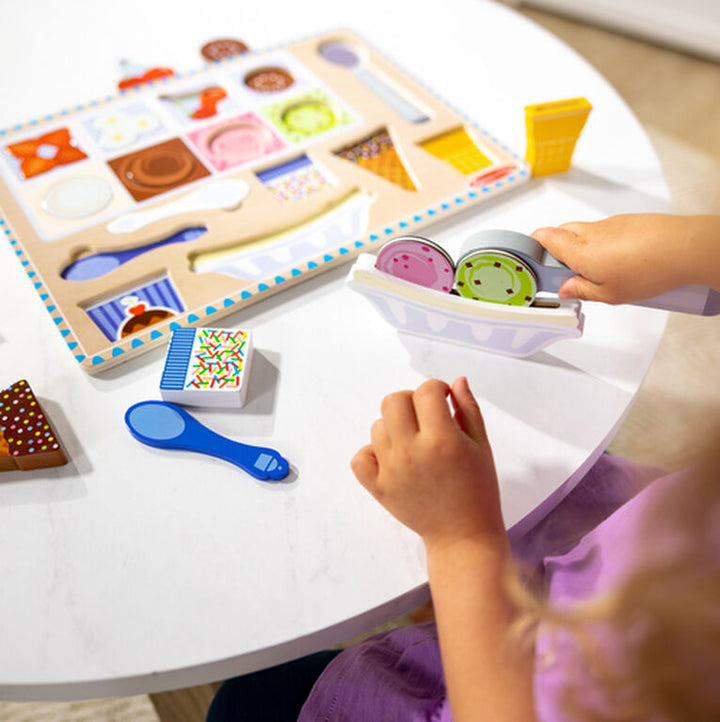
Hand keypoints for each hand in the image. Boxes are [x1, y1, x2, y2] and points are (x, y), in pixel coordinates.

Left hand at [351, 377, 505, 552]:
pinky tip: (391, 457)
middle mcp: (412, 452)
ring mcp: (392, 470)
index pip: (426, 391)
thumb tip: (456, 381)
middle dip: (410, 401)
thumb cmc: (478, 490)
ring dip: (394, 426)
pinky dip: (371, 453)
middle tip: (425, 417)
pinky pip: (360, 457)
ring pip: (377, 426)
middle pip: (393, 401)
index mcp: (443, 439)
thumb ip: (469, 409)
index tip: (443, 400)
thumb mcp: (482, 446)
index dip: (436, 389)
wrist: (463, 535)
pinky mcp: (378, 488)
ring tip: (413, 442)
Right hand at [532, 213, 719, 303]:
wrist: (685, 247)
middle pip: (560, 232)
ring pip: (583, 232)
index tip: (533, 261)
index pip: (544, 238)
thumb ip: (583, 291)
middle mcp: (590, 232)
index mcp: (579, 251)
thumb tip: (567, 290)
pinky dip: (603, 244)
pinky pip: (605, 231)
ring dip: (581, 248)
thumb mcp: (610, 294)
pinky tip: (619, 262)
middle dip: (555, 249)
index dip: (533, 246)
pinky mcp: (626, 221)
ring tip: (597, 271)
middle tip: (564, 271)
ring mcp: (609, 224)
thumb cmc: (649, 269)